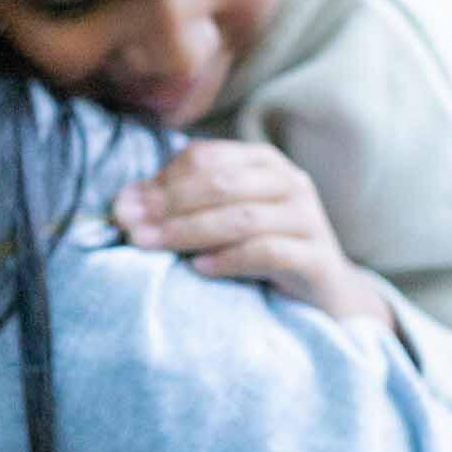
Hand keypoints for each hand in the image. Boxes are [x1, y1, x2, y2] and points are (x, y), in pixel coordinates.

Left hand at [113, 142, 394, 327]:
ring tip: (151, 246)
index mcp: (263, 161)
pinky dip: (229, 259)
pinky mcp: (316, 258)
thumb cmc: (263, 250)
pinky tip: (199, 269)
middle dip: (167, 206)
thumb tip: (124, 204)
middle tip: (129, 228)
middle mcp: (290, 181)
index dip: (160, 180)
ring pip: (241, 217)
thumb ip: (181, 206)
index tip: (123, 207)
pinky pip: (268, 252)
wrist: (327, 293)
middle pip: (219, 185)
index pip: (205, 158)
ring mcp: (307, 218)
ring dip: (189, 231)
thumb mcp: (223, 220)